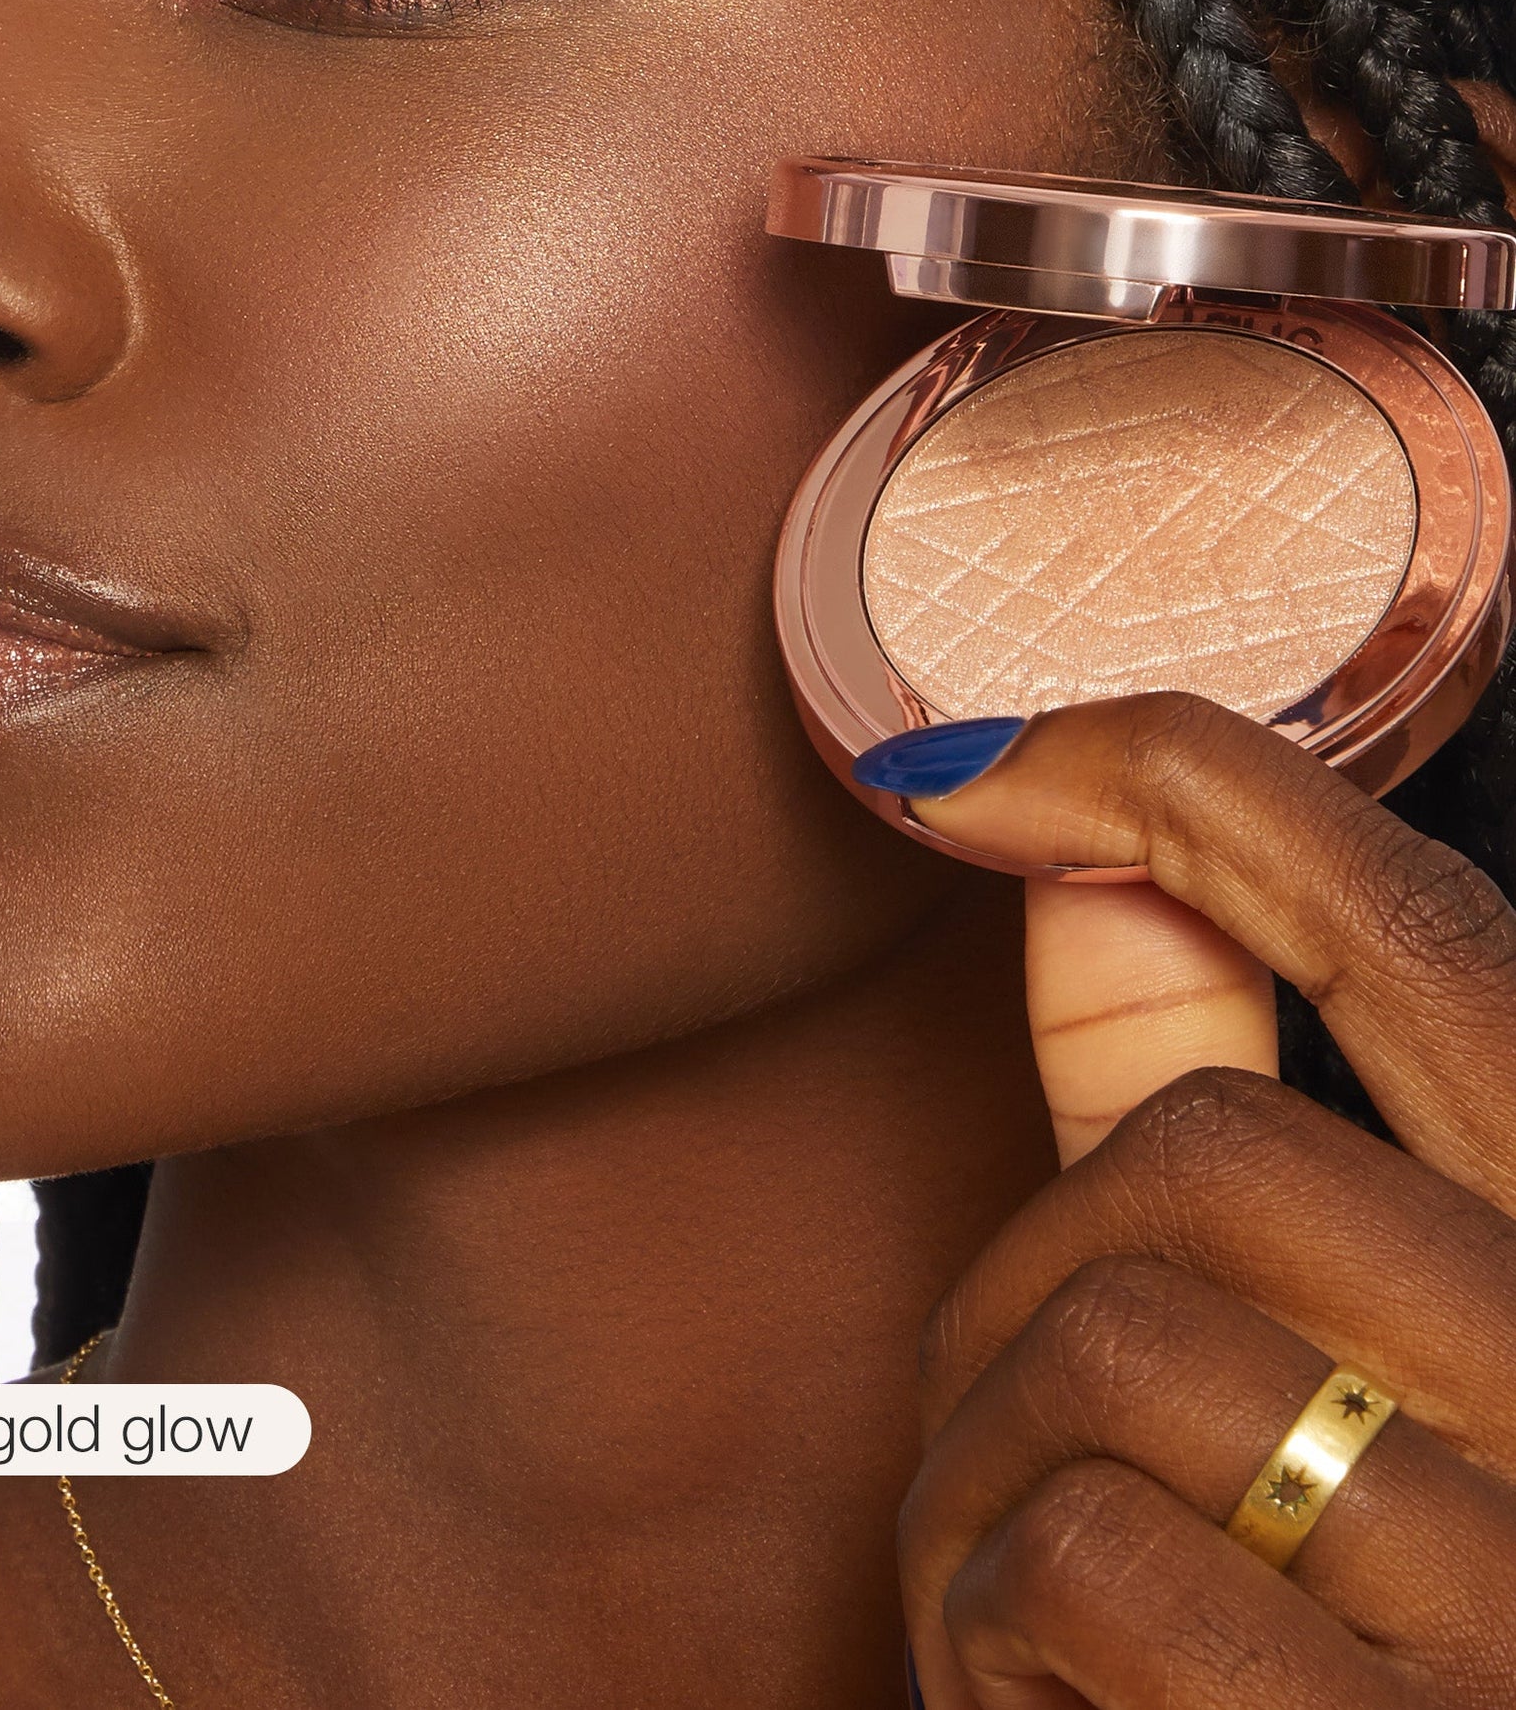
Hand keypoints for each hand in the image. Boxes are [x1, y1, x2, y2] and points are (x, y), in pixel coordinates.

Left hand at [896, 694, 1515, 1708]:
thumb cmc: (1340, 1643)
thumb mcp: (1311, 1366)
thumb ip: (1213, 1100)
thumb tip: (1070, 848)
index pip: (1427, 938)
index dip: (1182, 789)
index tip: (952, 758)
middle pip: (1201, 1151)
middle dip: (1016, 1277)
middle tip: (1005, 1438)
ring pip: (1117, 1343)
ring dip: (976, 1480)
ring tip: (1021, 1613)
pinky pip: (1086, 1562)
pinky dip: (983, 1627)